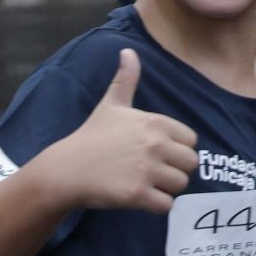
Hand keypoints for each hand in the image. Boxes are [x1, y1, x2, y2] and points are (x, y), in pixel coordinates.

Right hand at [41, 50, 197, 213]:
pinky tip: (139, 198)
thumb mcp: (111, 105)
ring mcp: (146, 170)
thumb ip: (126, 78)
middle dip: (174, 170)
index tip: (153, 153)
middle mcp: (155, 144)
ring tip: (144, 184)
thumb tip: (128, 50)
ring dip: (166, 189)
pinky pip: (166, 205)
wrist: (64, 170)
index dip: (176, 150)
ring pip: (181, 185)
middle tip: (150, 172)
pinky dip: (156, 206)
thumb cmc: (90, 138)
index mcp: (155, 123)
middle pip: (191, 164)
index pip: (191, 141)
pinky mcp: (137, 194)